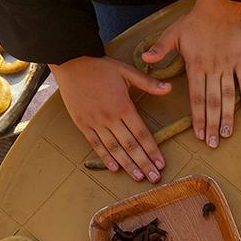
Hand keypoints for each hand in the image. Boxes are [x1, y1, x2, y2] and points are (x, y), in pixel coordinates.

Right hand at [49, 55, 171, 181]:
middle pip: (131, 146)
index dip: (152, 151)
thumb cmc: (100, 66)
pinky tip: (115, 168)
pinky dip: (105, 157)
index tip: (161, 164)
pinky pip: (96, 144)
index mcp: (123, 106)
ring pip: (114, 148)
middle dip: (144, 163)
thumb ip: (148, 83)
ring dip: (127, 164)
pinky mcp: (83, 124)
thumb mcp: (127, 71)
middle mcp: (110, 118)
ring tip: (138, 177)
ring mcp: (95, 122)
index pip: (142, 134)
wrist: (71, 62)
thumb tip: (169, 88)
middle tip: (155, 178)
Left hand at [142, 0, 240, 148]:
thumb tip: (145, 58)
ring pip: (229, 96)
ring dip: (229, 116)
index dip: (198, 118)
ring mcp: (228, 66)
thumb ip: (160, 49)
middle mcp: (212, 70)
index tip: (199, 134)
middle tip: (213, 143)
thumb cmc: (194, 22)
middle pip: (213, 102)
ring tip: (228, 134)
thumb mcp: (172, 34)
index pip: (196, 98)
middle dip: (213, 124)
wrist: (219, 7)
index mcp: (195, 66)